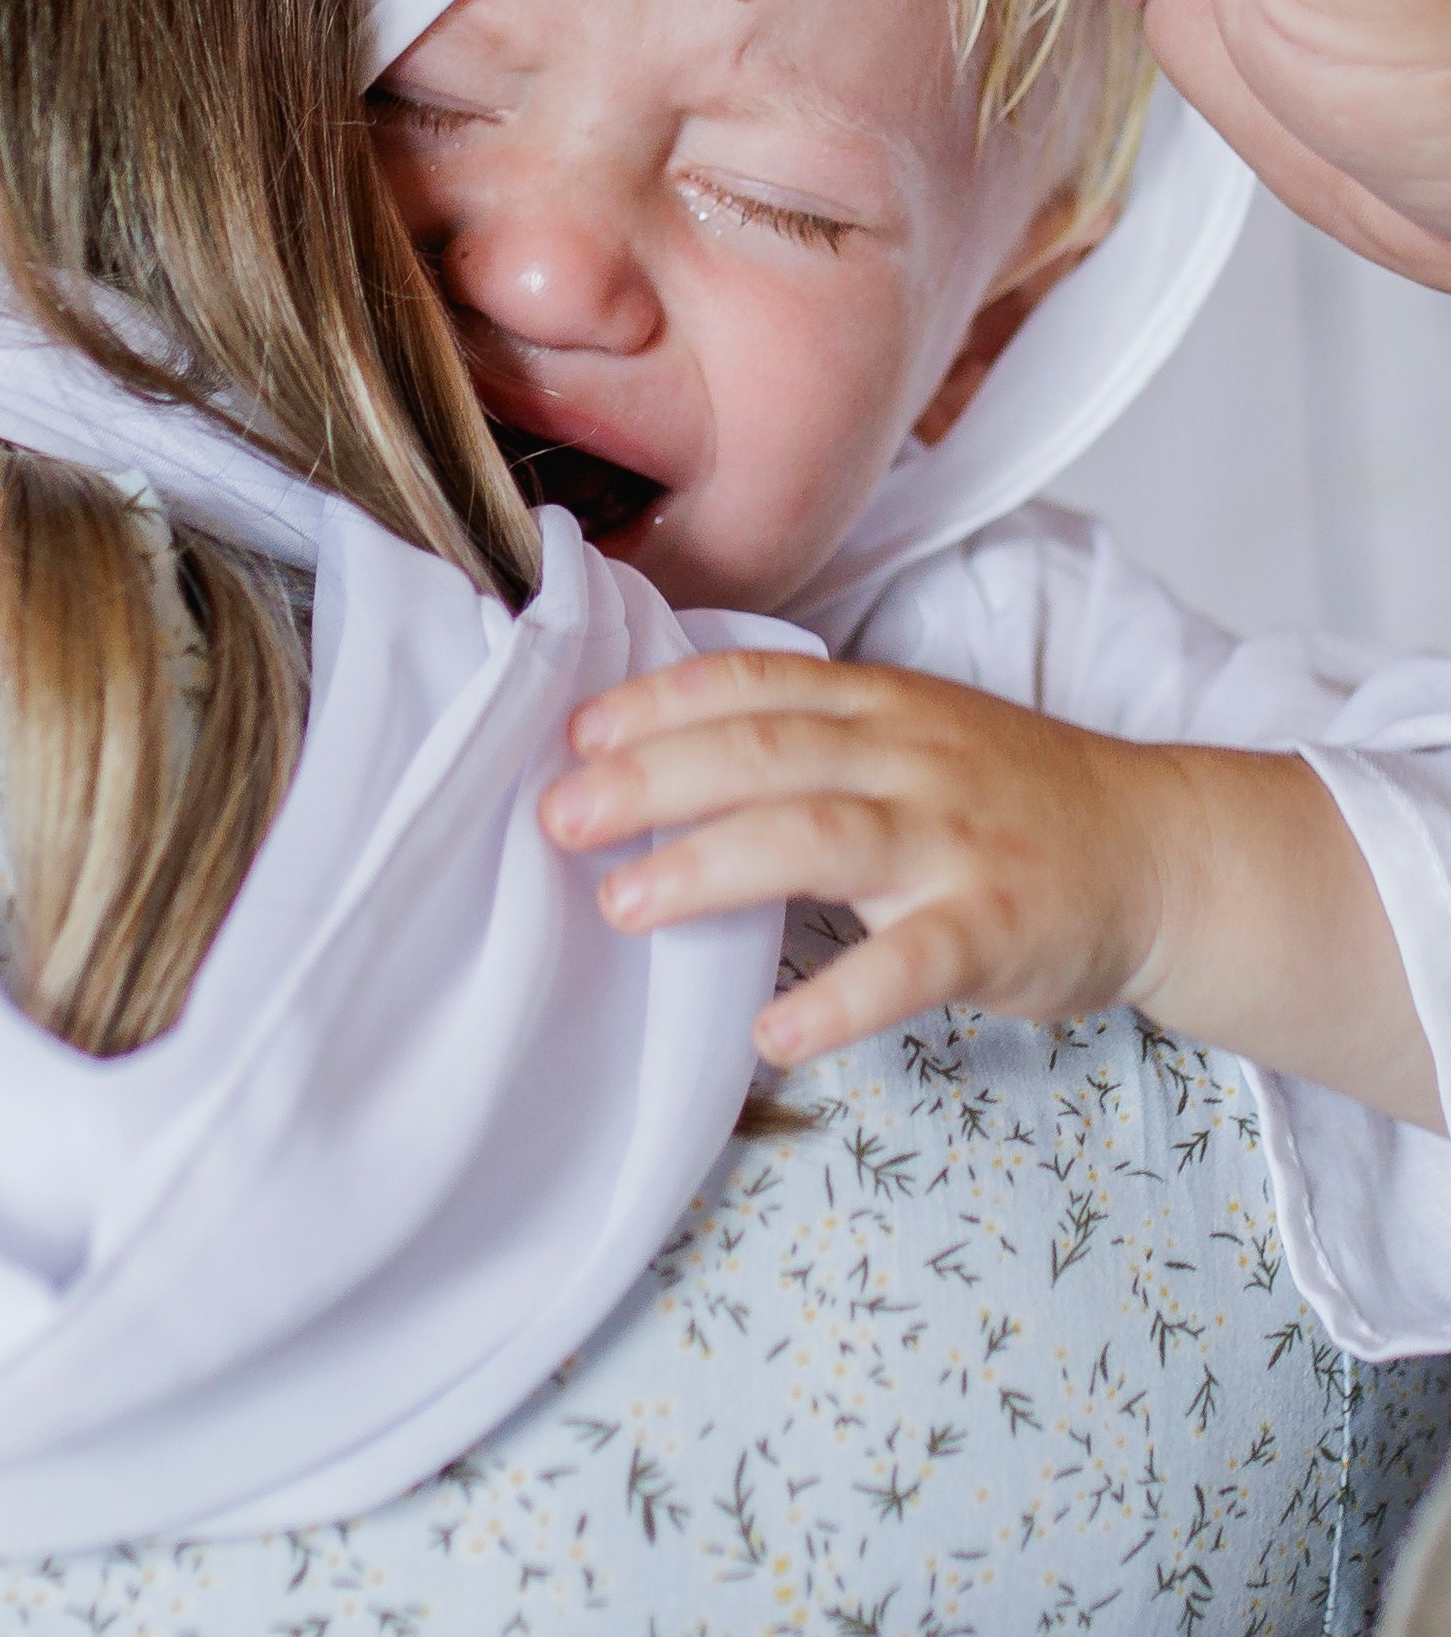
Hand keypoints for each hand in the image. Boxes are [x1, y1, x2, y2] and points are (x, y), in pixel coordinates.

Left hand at [540, 649, 1440, 1127]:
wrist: (1159, 851)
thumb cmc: (1008, 798)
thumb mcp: (911, 733)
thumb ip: (809, 737)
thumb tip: (666, 758)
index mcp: (878, 704)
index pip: (750, 684)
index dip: (656, 705)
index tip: (574, 736)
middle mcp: (907, 757)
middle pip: (760, 752)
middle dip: (650, 780)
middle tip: (560, 820)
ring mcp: (954, 840)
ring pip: (817, 835)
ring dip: (710, 867)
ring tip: (624, 906)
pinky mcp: (997, 927)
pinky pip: (909, 964)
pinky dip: (837, 997)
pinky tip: (772, 1034)